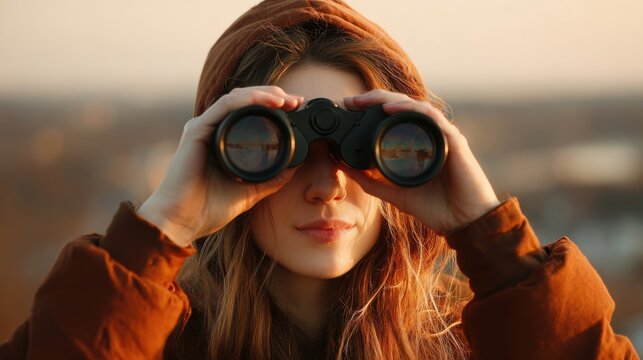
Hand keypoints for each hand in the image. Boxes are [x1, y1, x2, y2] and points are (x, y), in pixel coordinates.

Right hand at [138, 86, 303, 246]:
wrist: (181, 222)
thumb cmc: (207, 209)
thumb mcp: (250, 191)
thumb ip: (270, 179)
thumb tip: (294, 167)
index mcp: (222, 140)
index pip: (249, 112)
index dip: (273, 106)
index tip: (296, 108)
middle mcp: (212, 130)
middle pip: (244, 100)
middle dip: (273, 96)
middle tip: (295, 101)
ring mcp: (203, 127)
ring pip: (236, 98)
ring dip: (263, 94)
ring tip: (285, 99)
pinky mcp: (196, 130)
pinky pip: (224, 106)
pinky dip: (246, 100)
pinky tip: (264, 100)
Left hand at [341, 89, 499, 233]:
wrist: (464, 222)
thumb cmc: (436, 207)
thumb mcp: (393, 192)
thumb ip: (370, 180)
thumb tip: (343, 166)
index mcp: (417, 142)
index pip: (392, 117)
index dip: (370, 109)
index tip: (347, 109)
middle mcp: (429, 133)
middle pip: (400, 106)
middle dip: (373, 99)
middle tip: (351, 101)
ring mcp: (441, 133)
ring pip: (413, 105)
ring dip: (387, 99)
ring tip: (366, 100)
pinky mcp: (452, 139)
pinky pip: (430, 116)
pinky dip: (409, 110)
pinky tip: (390, 109)